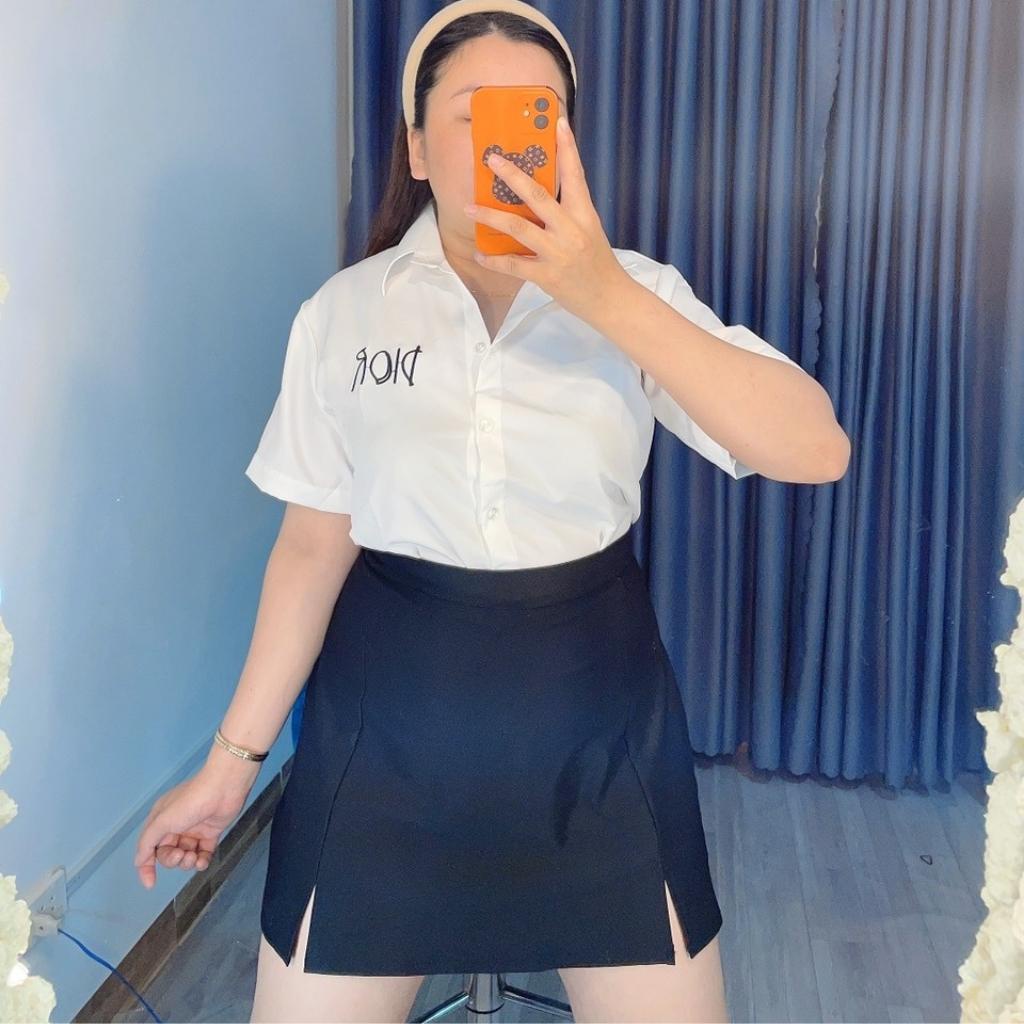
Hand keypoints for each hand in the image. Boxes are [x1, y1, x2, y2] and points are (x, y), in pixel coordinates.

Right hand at [132, 766, 253, 888]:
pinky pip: (202, 854)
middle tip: (182, 854)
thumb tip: (139, 862)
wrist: (224, 788)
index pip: (148, 849)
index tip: (151, 883)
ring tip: (194, 856)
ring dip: (187, 862)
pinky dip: (201, 861)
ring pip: (185, 856)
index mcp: (160, 820)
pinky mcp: (210, 833)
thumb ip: (147, 843)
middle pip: (168, 855)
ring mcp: (193, 830)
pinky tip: (202, 861)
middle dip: (173, 860)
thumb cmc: (191, 801)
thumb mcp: (162, 821)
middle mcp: (175, 826)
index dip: (146, 867)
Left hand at [463, 116, 631, 323]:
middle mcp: (571, 230)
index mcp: (585, 215)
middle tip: (492, 160)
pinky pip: (514, 265)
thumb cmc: (598, 264)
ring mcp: (558, 253)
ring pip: (519, 227)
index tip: (558, 124)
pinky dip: (495, 260)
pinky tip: (481, 253)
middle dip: (513, 176)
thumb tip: (539, 194)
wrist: (609, 300)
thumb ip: (569, 212)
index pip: (575, 176)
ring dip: (491, 216)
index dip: (567, 149)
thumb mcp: (590, 231)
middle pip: (538, 196)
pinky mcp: (547, 276)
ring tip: (470, 207)